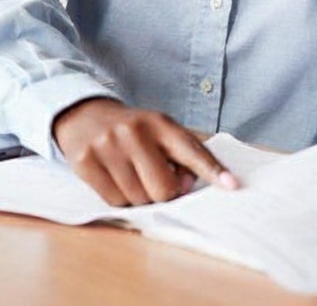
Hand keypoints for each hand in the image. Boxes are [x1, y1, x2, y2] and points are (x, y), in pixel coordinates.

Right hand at [53, 97, 237, 205]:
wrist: (85, 116)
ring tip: (132, 174)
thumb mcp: (159, 131)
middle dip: (164, 193)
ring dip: (140, 196)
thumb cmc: (132, 130)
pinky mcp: (86, 162)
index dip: (212, 170)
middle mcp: (135, 132)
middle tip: (156, 179)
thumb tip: (187, 186)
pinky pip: (114, 201)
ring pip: (138, 198)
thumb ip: (180, 155)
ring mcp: (108, 146)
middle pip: (164, 188)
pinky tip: (115, 178)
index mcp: (160, 124)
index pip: (192, 150)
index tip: (231, 185)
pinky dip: (119, 198)